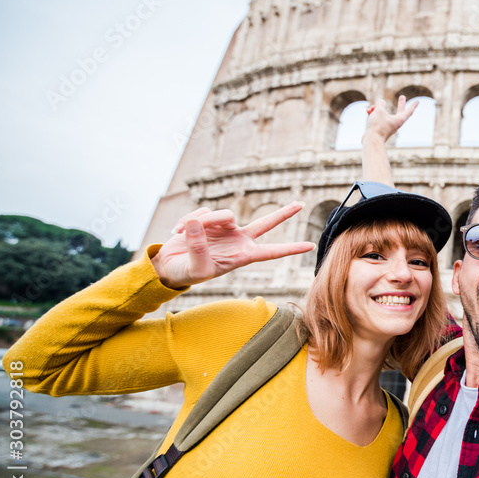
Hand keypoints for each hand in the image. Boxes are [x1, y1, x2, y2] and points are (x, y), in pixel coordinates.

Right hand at [151, 202, 313, 287]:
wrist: (168, 266)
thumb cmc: (186, 273)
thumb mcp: (196, 268)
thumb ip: (198, 247)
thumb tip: (198, 222)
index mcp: (242, 256)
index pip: (271, 251)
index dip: (290, 249)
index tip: (310, 246)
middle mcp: (238, 240)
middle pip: (266, 223)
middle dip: (283, 214)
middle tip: (301, 204)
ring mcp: (225, 228)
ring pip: (223, 214)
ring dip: (203, 221)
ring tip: (184, 234)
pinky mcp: (209, 219)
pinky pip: (202, 211)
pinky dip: (188, 221)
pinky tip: (178, 232)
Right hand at [363, 95, 417, 144]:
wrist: (372, 140)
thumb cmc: (378, 126)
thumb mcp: (379, 110)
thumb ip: (381, 104)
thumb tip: (380, 102)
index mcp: (399, 120)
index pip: (409, 111)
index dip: (413, 105)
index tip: (418, 101)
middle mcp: (395, 123)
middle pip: (399, 112)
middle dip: (400, 104)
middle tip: (402, 97)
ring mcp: (388, 126)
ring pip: (385, 114)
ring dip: (379, 109)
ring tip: (371, 108)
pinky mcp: (380, 129)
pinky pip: (379, 118)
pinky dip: (374, 114)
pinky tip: (368, 111)